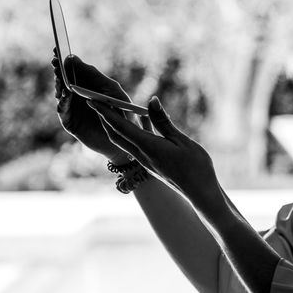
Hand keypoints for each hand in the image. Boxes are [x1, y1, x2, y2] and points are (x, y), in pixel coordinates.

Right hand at [51, 49, 134, 162]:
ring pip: (61, 93)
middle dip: (60, 71)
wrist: (125, 140)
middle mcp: (78, 94)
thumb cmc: (123, 113)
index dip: (66, 60)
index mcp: (89, 84)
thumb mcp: (113, 91)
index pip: (75, 69)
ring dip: (60, 85)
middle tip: (56, 63)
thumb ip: (96, 76)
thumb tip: (74, 59)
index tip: (60, 50)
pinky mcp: (69, 121)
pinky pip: (63, 110)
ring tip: (61, 79)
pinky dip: (63, 102)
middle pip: (65, 79)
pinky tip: (65, 96)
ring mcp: (72, 107)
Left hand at [89, 97, 222, 211]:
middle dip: (104, 117)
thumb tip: (151, 100)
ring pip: (124, 140)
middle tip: (96, 101)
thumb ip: (163, 121)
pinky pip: (136, 144)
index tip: (92, 99)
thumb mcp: (181, 140)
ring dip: (116, 124)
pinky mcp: (152, 163)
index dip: (106, 112)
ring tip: (113, 108)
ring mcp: (146, 161)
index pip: (121, 126)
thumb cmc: (195, 166)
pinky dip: (133, 130)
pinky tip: (141, 120)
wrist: (200, 193)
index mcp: (148, 147)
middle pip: (116, 135)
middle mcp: (142, 155)